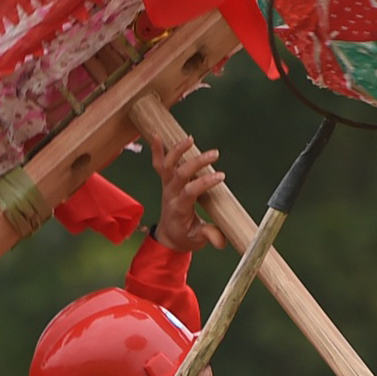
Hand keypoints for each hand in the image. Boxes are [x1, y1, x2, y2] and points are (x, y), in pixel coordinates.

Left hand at [150, 137, 226, 253]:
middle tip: (214, 154)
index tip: (221, 176)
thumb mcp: (198, 240)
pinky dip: (156, 149)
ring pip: (168, 165)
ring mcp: (166, 186)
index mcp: (179, 208)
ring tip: (190, 139)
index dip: (204, 182)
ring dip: (177, 151)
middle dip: (197, 162)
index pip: (190, 191)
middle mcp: (170, 194)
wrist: (169, 236)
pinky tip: (156, 134)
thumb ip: (209, 236)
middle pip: (180, 174)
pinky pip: (158, 164)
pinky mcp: (165, 181)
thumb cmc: (186, 237)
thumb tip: (221, 241)